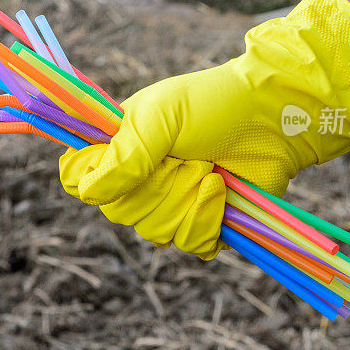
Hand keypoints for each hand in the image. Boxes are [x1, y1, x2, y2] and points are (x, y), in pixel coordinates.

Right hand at [60, 0, 349, 259]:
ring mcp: (169, 205)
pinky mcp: (202, 224)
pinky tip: (222, 192)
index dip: (91, 180)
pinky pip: (190, 243)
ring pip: (156, 231)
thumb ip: (124, 156)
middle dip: (159, 185)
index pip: (78, 179)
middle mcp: (137, 180)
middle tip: (185, 156)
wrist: (272, 118)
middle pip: (119, 211)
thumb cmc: (212, 105)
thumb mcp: (160, 118)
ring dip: (188, 198)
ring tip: (208, 169)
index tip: (119, 166)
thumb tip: (87, 193)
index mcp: (117, 147)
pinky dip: (210, 219)